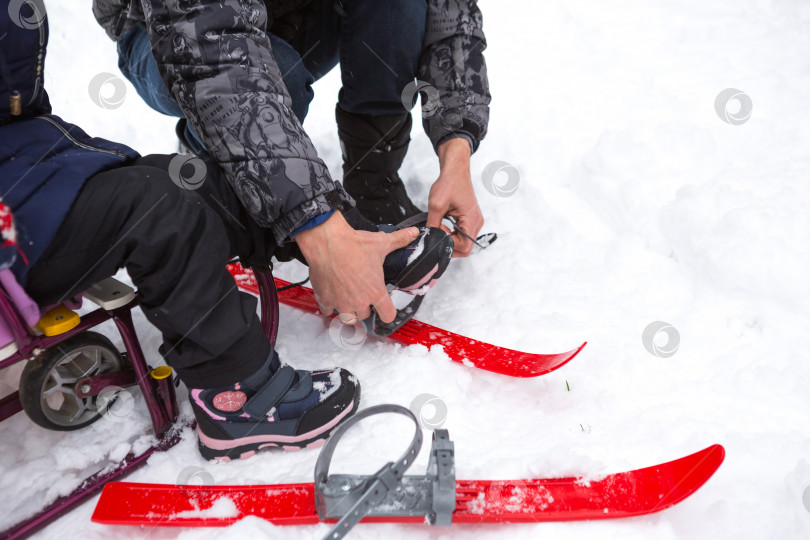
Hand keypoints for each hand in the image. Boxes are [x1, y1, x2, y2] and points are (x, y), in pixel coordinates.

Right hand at [295, 212, 418, 322]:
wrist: (326, 242)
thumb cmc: (352, 244)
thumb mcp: (381, 242)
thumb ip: (399, 240)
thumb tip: (413, 233)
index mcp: (375, 291)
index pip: (388, 315)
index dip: (387, 311)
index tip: (385, 308)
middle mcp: (359, 301)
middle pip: (365, 315)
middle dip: (364, 306)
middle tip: (361, 293)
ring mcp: (341, 303)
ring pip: (348, 318)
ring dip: (348, 310)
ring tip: (347, 297)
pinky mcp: (325, 300)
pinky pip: (328, 311)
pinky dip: (329, 305)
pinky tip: (331, 295)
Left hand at [426, 137, 483, 257]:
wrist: (455, 171)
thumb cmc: (449, 184)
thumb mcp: (436, 205)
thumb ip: (432, 224)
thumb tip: (428, 238)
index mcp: (472, 220)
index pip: (465, 247)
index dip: (449, 244)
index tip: (440, 231)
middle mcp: (477, 223)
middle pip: (465, 248)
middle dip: (449, 244)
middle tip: (439, 230)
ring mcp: (474, 222)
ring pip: (464, 243)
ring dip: (450, 239)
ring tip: (441, 226)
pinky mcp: (470, 220)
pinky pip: (463, 235)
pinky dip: (453, 234)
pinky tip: (445, 224)